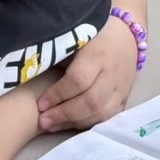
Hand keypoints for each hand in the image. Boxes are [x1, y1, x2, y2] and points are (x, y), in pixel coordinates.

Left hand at [35, 16, 137, 130]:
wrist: (127, 34)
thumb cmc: (94, 33)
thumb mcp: (76, 36)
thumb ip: (59, 54)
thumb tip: (31, 71)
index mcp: (98, 53)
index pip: (78, 80)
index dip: (58, 94)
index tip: (40, 103)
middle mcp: (112, 73)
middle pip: (91, 101)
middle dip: (64, 114)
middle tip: (43, 120)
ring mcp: (121, 87)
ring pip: (101, 113)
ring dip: (75, 123)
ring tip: (52, 125)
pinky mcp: (125, 98)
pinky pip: (108, 117)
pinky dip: (89, 124)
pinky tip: (71, 124)